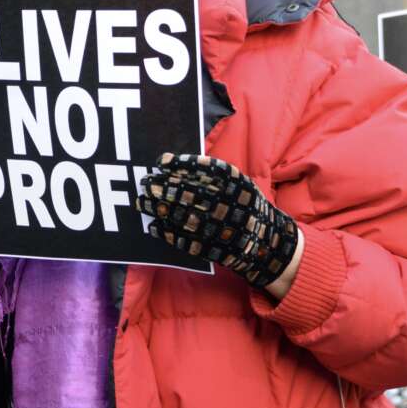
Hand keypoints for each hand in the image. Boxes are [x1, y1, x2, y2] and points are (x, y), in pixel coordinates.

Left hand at [138, 153, 300, 294]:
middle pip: (183, 191)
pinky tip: (153, 225)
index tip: (160, 163)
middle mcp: (222, 201)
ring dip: (157, 208)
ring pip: (178, 214)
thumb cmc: (246, 205)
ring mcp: (213, 224)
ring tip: (142, 202)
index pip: (198, 169)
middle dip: (161, 186)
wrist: (264, 241)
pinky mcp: (207, 245)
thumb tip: (171, 162)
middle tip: (145, 181)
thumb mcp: (236, 182)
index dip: (177, 165)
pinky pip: (180, 237)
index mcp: (232, 183)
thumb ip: (209, 172)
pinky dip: (164, 231)